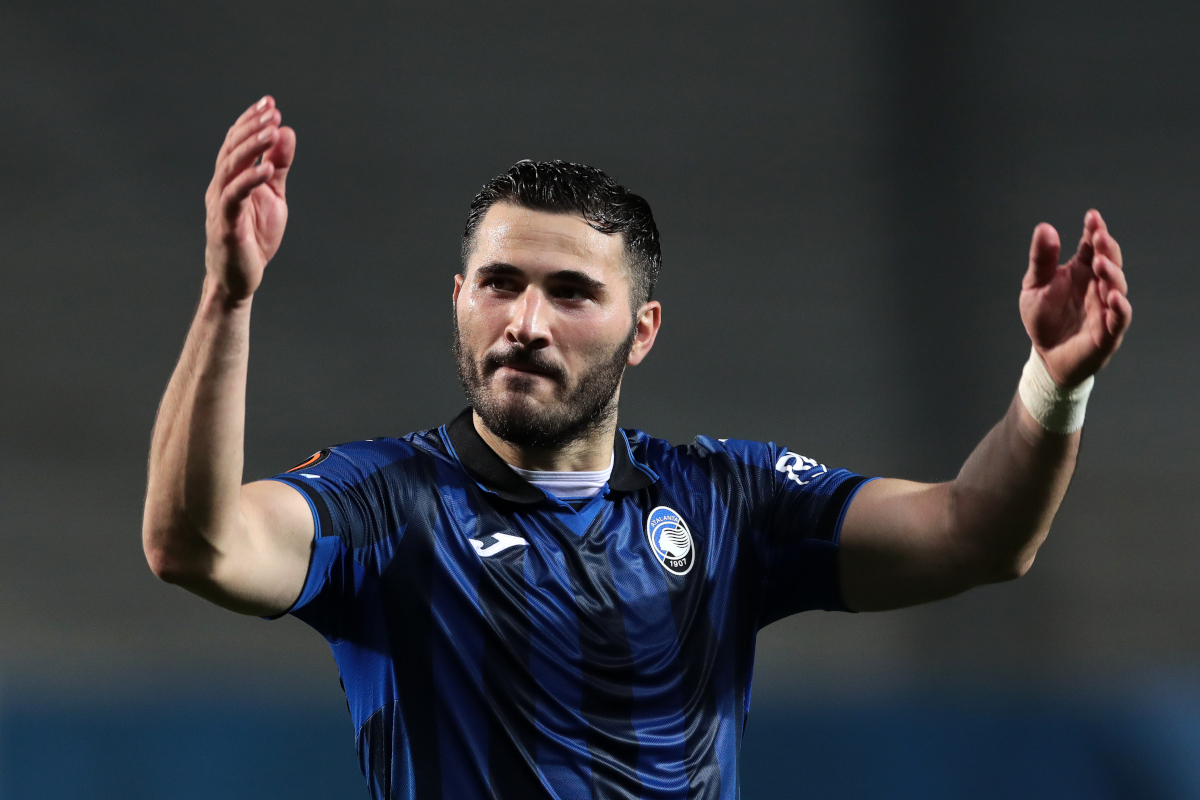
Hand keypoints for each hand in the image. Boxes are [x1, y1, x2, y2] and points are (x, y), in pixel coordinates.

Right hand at [204, 96, 295, 300]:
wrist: (240, 277)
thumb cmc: (254, 236)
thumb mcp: (273, 196)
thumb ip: (278, 167)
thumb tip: (286, 132)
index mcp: (230, 178)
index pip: (236, 142)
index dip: (250, 120)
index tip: (269, 102)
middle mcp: (221, 186)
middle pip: (232, 149)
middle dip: (252, 127)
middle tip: (272, 110)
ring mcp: (221, 204)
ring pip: (230, 167)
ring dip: (251, 147)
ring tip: (271, 129)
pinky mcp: (226, 224)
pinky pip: (235, 197)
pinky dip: (250, 181)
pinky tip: (267, 170)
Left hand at [1019, 209, 1131, 386]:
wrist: (1045, 355)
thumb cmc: (1043, 318)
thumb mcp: (1034, 286)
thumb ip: (1042, 259)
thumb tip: (1044, 227)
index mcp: (1082, 271)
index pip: (1092, 246)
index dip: (1095, 230)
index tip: (1092, 216)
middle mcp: (1098, 286)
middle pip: (1109, 262)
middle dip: (1107, 249)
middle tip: (1099, 236)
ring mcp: (1106, 308)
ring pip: (1117, 287)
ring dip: (1112, 274)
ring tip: (1101, 263)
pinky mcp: (1108, 332)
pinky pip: (1119, 319)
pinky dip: (1119, 308)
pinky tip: (1114, 297)